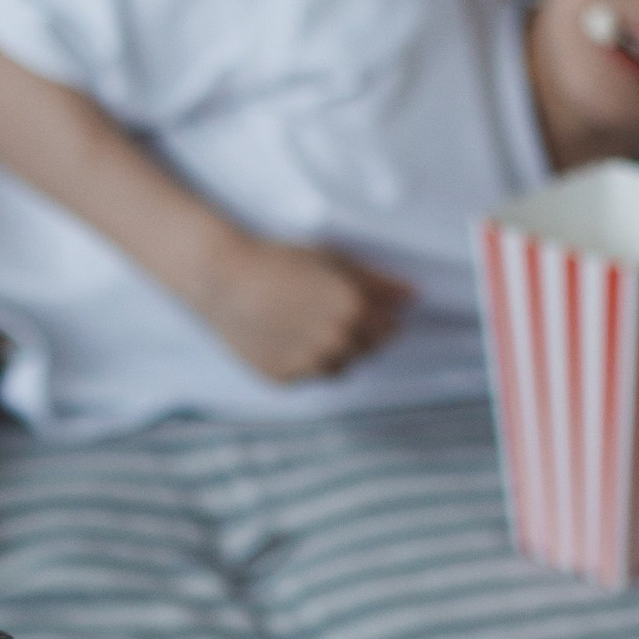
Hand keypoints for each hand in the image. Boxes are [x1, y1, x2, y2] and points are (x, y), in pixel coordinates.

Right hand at [190, 231, 412, 385]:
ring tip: (305, 324)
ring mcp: (309, 365)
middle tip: (329, 313)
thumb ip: (378, 282)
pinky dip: (302, 360)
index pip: (389, 330)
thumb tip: (412, 297)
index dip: (380, 318)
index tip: (365, 308)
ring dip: (332, 351)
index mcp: (355, 311)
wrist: (225, 279)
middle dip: (358, 335)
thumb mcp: (334, 261)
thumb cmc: (280, 260)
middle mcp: (337, 343)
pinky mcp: (284, 378)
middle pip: (367, 351)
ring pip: (338, 368)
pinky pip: (306, 375)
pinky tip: (283, 336)